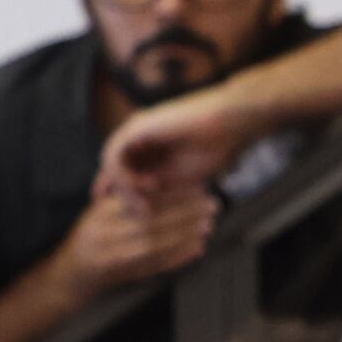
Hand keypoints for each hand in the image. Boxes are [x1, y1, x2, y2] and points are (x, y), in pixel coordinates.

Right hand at [53, 167, 220, 301]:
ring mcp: (114, 256)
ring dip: (185, 234)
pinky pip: (155, 265)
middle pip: (151, 221)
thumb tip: (159, 181)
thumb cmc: (90, 238)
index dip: (170, 192)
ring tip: (208, 224)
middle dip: (185, 212)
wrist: (70, 275)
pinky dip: (178, 257)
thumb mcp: (99, 211)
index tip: (194, 186)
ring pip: (156, 243)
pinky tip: (197, 248)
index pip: (140, 199)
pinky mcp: (123, 274)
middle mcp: (106, 233)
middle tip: (210, 204)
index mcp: (102, 212)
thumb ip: (124, 199)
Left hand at [97, 89, 247, 200]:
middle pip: (113, 170)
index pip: (123, 173)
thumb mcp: (180, 180)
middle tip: (142, 215)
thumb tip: (137, 212)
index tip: (132, 216)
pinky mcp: (136, 128)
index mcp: (149, 147)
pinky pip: (115, 157)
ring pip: (111, 165)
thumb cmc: (214, 150)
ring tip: (147, 206)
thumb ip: (157, 192)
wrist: (229, 125)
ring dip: (127, 191)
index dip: (123, 195)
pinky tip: (150, 186)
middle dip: (123, 196)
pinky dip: (128, 177)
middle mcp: (137, 137)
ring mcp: (135, 131)